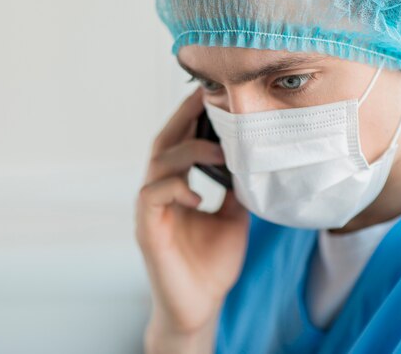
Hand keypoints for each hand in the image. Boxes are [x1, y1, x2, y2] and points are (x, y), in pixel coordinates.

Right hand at [135, 87, 249, 337]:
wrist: (201, 307)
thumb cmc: (212, 264)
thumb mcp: (233, 219)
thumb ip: (235, 190)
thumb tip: (252, 161)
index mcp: (177, 187)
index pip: (180, 143)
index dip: (192, 118)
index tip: (212, 94)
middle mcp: (160, 193)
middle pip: (164, 143)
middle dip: (183, 118)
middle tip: (205, 95)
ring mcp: (151, 210)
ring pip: (158, 165)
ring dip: (187, 151)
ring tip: (217, 149)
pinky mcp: (147, 230)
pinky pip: (152, 197)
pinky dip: (175, 189)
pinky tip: (198, 195)